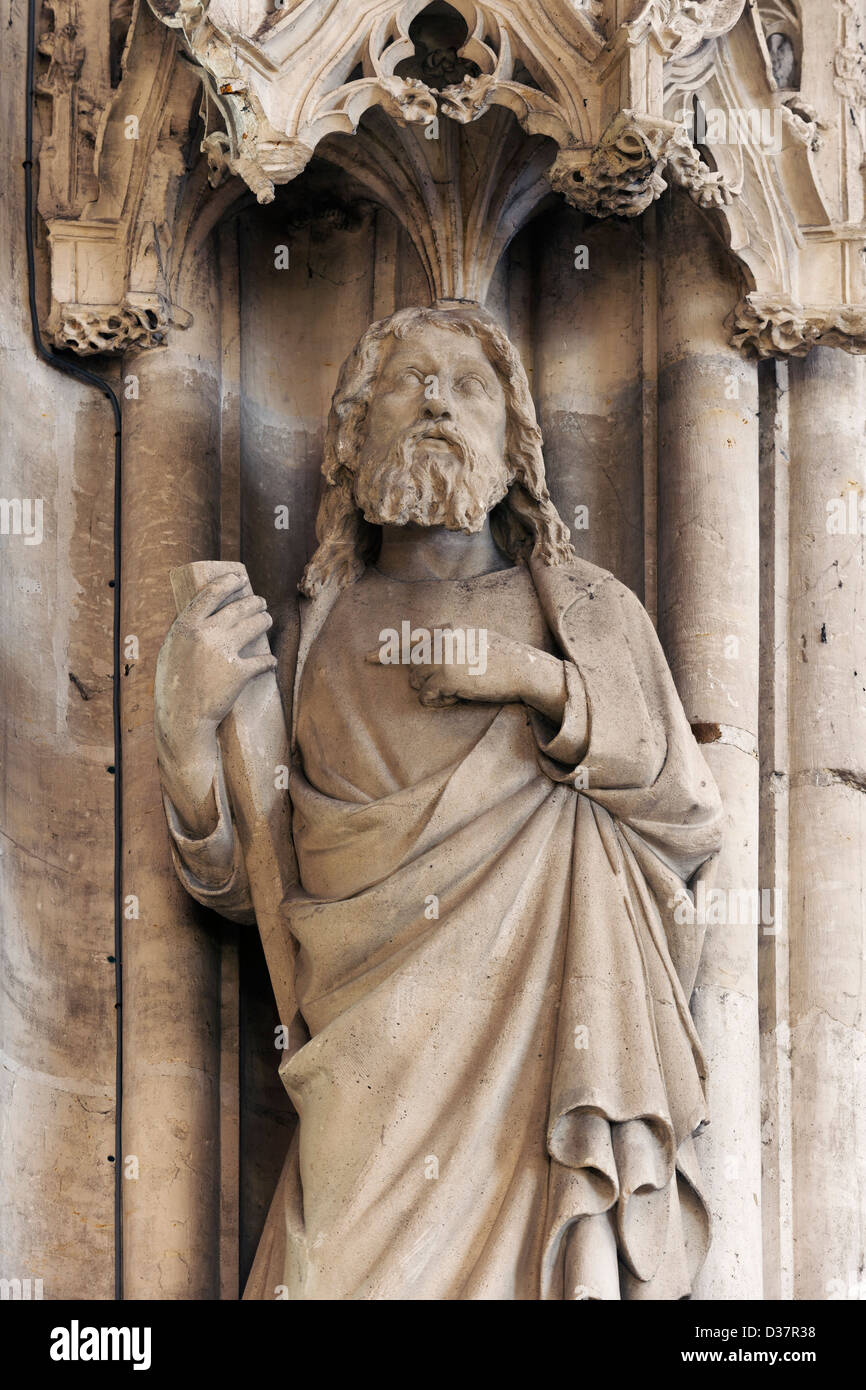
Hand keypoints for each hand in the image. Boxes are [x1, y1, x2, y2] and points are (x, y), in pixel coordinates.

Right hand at [156, 572, 276, 737]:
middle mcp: (206, 634)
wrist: (181, 717)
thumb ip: (187, 632)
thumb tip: (204, 616)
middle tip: (261, 602)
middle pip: (239, 608)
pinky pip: (263, 660)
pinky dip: (268, 661)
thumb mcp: (170, 650)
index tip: (239, 579)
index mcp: (186, 626)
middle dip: (254, 602)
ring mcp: (224, 651)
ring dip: (264, 620)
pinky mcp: (239, 672)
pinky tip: (270, 661)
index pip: (211, 593)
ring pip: (255, 625)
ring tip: (266, 619)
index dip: (228, 582)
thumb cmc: (172, 686)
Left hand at [366, 626, 566, 722]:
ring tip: (458, 690)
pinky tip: (458, 697)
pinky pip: (427, 696)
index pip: (410, 639)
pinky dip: (440, 702)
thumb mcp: (473, 641)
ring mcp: (441, 657)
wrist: (521, 669)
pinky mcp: (445, 677)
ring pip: (417, 682)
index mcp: (447, 630)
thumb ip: (449, 644)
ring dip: (434, 692)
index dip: (386, 651)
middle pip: (413, 667)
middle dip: (426, 681)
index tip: (367, 659)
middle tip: (451, 687)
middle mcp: (440, 640)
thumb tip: (426, 660)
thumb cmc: (502, 659)